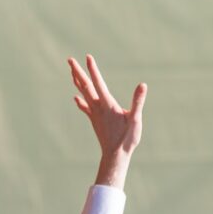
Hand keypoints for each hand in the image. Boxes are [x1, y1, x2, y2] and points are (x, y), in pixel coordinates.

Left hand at [68, 55, 146, 189]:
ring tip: (72, 72)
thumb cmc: (127, 139)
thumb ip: (137, 102)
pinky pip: (85, 107)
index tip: (88, 57)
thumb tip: (142, 85)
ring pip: (83, 94)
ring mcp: (94, 114)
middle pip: (85, 86)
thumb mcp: (135, 119)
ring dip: (77, 82)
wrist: (115, 156)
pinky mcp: (94, 121)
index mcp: (107, 105)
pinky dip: (80, 101)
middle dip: (78, 72)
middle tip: (69, 60)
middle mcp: (98, 107)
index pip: (98, 83)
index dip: (93, 69)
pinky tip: (76, 98)